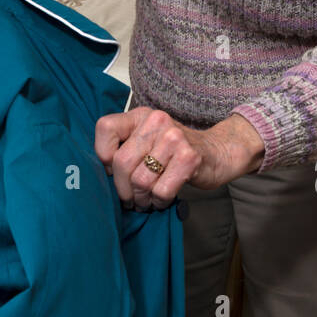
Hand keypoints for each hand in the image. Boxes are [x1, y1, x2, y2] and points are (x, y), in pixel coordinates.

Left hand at [94, 108, 264, 210]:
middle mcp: (156, 121)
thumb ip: (124, 147)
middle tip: (130, 198)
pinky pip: (161, 191)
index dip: (103, 156)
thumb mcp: (147, 139)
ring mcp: (174, 138)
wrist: (216, 152)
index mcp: (140, 115)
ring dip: (141, 199)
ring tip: (146, 200)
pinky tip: (162, 198)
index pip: (105, 128)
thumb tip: (100, 175)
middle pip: (121, 163)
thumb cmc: (174, 152)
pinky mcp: (189, 158)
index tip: (113, 170)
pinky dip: (159, 201)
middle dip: (123, 189)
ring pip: (140, 181)